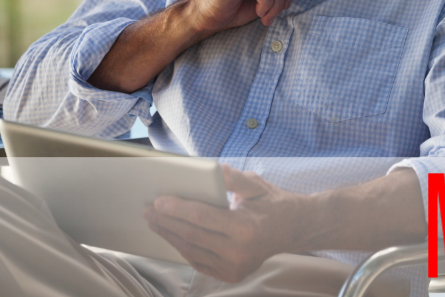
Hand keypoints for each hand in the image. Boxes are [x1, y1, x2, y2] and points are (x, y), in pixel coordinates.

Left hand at [144, 165, 304, 282]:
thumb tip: (215, 168)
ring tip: (155, 222)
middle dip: (167, 222)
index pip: (202, 217)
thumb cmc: (274, 203)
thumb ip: (234, 178)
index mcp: (246, 228)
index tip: (159, 201)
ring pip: (192, 251)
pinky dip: (184, 248)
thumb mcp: (256, 185)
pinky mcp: (232, 274)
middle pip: (192, 236)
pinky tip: (173, 236)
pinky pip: (199, 262)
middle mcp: (239, 252)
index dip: (177, 209)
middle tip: (149, 210)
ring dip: (170, 236)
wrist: (295, 229)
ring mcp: (235, 267)